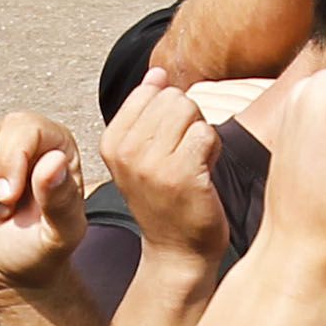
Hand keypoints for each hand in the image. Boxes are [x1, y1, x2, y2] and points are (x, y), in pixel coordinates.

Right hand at [0, 111, 87, 295]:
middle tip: (1, 211)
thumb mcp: (60, 235)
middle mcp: (9, 136)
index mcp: (47, 142)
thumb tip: (54, 161)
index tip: (8, 197)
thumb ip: (62, 199)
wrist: (5, 275)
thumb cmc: (37, 252)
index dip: (8, 160)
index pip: (20, 127)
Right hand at [103, 72, 228, 261]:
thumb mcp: (145, 153)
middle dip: (189, 122)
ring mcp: (150, 163)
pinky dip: (214, 151)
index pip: (152, 91)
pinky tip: (204, 175)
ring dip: (202, 136)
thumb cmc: (167, 201)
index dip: (171, 115)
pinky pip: (207, 133)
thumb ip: (148, 110)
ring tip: (194, 166)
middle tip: (186, 158)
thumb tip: (157, 73)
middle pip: (174, 98)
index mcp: (111, 141)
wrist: (177, 252)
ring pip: (190, 111)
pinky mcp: (180, 175)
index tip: (168, 148)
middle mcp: (125, 151)